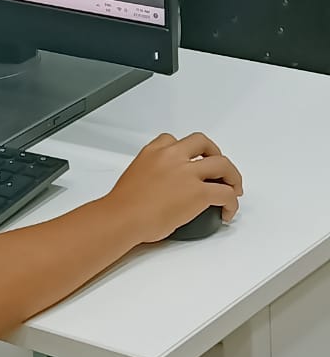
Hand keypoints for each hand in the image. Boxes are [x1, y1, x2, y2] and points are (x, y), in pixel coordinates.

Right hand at [107, 133, 242, 243]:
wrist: (124, 217)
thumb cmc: (123, 204)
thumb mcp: (134, 176)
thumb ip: (150, 173)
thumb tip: (159, 187)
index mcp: (153, 152)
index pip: (173, 139)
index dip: (186, 150)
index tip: (190, 161)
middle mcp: (172, 156)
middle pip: (203, 143)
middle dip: (216, 154)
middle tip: (220, 170)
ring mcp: (187, 173)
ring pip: (222, 163)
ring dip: (232, 176)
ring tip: (233, 189)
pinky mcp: (199, 193)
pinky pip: (226, 193)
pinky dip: (232, 203)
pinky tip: (227, 212)